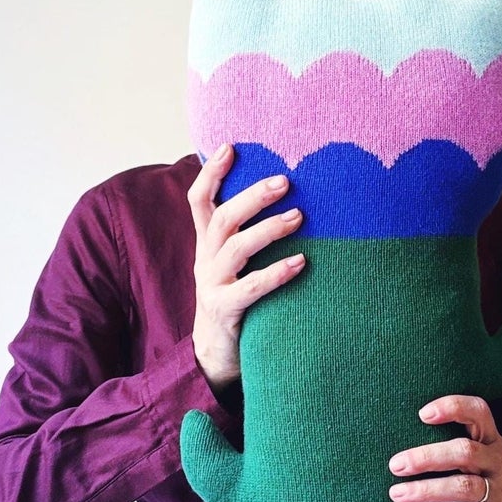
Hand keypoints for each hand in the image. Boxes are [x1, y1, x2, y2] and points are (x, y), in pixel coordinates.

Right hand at [187, 141, 305, 398]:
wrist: (215, 355)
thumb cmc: (235, 299)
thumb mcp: (233, 263)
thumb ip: (245, 233)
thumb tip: (283, 197)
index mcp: (207, 243)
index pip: (199, 200)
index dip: (211, 173)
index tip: (231, 146)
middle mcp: (206, 259)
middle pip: (222, 218)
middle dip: (252, 195)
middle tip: (285, 180)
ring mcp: (213, 285)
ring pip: (235, 248)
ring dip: (268, 229)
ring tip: (298, 217)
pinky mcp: (225, 311)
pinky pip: (251, 289)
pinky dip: (276, 273)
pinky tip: (302, 262)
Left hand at [387, 394, 501, 501]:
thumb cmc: (472, 492)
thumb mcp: (464, 466)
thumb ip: (442, 451)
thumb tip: (389, 445)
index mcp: (490, 442)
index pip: (479, 412)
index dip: (453, 408)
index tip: (422, 414)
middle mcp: (501, 463)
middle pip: (466, 451)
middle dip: (426, 457)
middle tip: (395, 465)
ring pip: (463, 487)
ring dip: (425, 491)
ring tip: (397, 494)